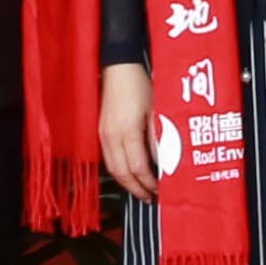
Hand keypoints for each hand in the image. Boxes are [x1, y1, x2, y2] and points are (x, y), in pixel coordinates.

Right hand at [100, 63, 159, 200]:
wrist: (119, 67)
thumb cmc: (139, 84)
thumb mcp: (156, 111)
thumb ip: (158, 138)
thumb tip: (164, 162)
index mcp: (127, 131)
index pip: (138, 167)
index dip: (149, 182)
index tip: (159, 189)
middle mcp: (111, 136)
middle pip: (122, 173)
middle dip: (136, 189)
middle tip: (149, 197)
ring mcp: (103, 134)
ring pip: (112, 168)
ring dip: (126, 183)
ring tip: (140, 189)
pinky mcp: (101, 131)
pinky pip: (108, 158)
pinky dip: (119, 170)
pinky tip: (129, 172)